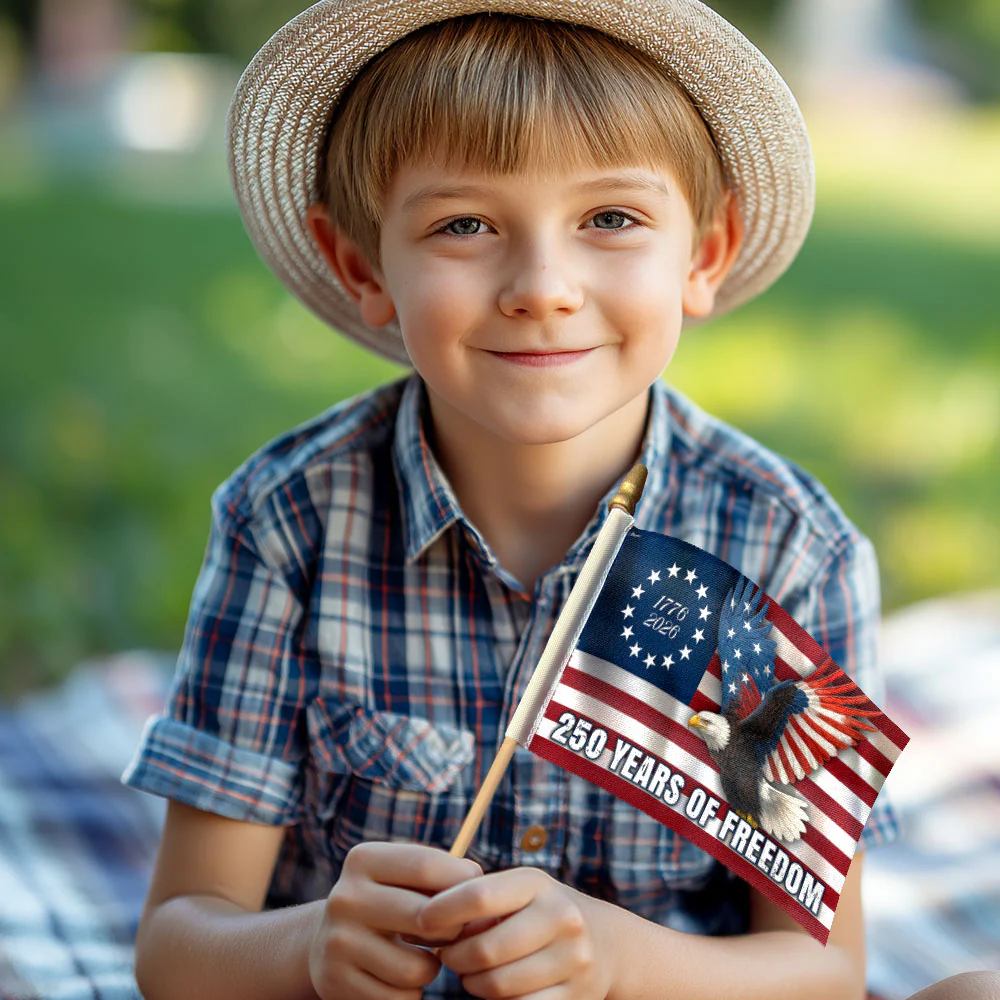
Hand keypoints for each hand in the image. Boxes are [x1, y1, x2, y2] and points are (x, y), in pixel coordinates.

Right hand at [309, 841, 481, 999]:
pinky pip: (400, 998)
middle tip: (449, 934)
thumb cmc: (385, 902)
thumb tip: (474, 877)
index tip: (470, 898)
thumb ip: (438, 872)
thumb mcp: (400, 876)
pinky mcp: (336, 983)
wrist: (327, 943)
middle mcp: (345, 898)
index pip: (427, 867)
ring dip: (431, 968)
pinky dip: (410, 993)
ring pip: (417, 968)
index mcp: (363, 860)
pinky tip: (398, 979)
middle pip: (426, 918)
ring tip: (420, 958)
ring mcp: (338, 943)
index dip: (461, 885)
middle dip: (451, 931)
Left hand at [416, 867, 615, 999]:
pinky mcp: (575, 997)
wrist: (607, 944)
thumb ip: (477, 899)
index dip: (442, 911)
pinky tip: (496, 987)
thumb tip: (422, 919)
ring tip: (471, 971)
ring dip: (472, 983)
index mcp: (537, 884)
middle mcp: (561, 917)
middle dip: (455, 957)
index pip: (479, 895)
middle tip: (448, 955)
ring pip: (497, 985)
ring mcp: (573, 960)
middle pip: (484, 949)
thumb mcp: (519, 892)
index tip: (420, 921)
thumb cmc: (541, 912)